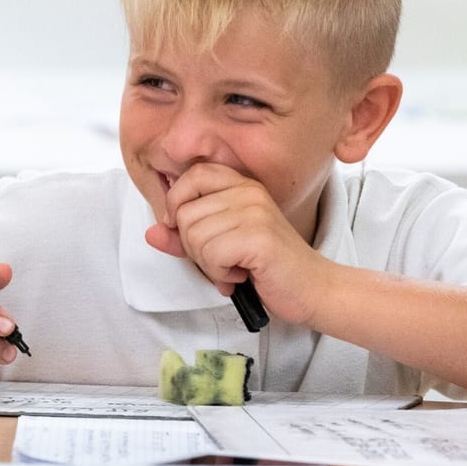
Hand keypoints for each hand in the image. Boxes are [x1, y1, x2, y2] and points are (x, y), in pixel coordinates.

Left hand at [143, 162, 327, 324]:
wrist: (314, 289)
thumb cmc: (269, 267)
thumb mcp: (221, 247)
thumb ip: (185, 238)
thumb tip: (152, 232)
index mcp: (242, 186)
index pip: (191, 176)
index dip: (177, 204)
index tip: (186, 231)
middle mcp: (249, 192)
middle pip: (185, 214)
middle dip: (194, 248)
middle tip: (222, 260)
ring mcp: (255, 212)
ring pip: (194, 236)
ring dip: (209, 264)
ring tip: (235, 267)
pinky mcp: (258, 237)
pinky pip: (211, 254)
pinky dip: (220, 273)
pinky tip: (242, 274)